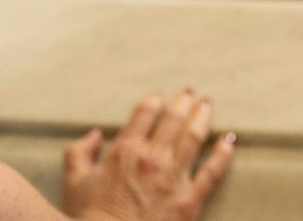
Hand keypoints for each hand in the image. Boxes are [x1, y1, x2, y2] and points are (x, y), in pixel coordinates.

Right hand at [62, 90, 234, 220]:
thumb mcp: (74, 183)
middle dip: (183, 102)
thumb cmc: (87, 219)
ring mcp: (173, 178)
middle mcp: (152, 158)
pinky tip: (229, 140)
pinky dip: (223, 153)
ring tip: (207, 103)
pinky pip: (212, 171)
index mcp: (125, 151)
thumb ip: (79, 153)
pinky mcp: (189, 200)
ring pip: (194, 137)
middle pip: (173, 120)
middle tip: (190, 93)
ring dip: (202, 117)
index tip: (159, 97)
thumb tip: (94, 135)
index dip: (154, 101)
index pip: (145, 113)